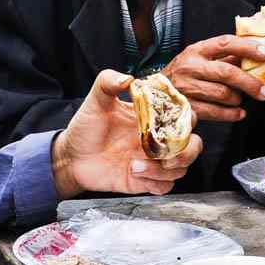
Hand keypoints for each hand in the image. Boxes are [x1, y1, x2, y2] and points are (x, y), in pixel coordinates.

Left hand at [51, 70, 202, 198]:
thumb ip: (107, 82)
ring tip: (136, 166)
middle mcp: (158, 139)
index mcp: (153, 118)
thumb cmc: (86, 128)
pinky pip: (165, 186)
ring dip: (164, 170)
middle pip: (192, 145)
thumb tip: (127, 78)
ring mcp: (153, 161)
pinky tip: (134, 174)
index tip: (173, 121)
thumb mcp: (95, 101)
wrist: (72, 157)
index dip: (187, 118)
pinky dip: (156, 183)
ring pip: (181, 169)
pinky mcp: (146, 180)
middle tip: (167, 156)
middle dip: (187, 152)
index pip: (184, 116)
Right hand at [162, 35, 264, 122]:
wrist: (153, 94)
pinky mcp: (186, 107)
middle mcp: (190, 67)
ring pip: (223, 94)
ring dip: (238, 99)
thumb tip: (255, 58)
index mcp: (196, 51)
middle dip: (250, 83)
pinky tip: (238, 113)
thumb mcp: (199, 59)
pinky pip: (215, 112)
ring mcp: (186, 88)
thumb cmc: (183, 74)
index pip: (225, 43)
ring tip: (241, 99)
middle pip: (227, 72)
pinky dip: (231, 114)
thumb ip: (224, 58)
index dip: (247, 47)